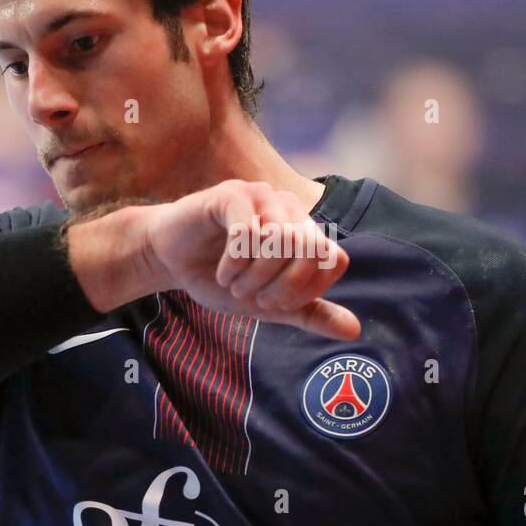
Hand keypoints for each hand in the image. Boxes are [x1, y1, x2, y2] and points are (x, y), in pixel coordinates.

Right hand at [140, 179, 360, 340]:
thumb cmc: (223, 279)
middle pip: (309, 251)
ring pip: (279, 241)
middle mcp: (291, 209)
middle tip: (252, 296)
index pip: (334, 260)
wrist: (171, 261)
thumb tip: (354, 331)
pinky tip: (222, 270)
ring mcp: (262, 196)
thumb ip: (311, 314)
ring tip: (234, 283)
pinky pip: (247, 232)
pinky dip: (234, 263)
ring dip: (254, 276)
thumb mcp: (270, 305)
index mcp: (307, 231)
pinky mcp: (232, 194)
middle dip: (280, 286)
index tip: (276, 304)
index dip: (307, 290)